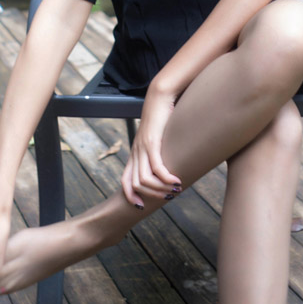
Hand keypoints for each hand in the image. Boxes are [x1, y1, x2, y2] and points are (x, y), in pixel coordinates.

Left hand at [121, 84, 181, 207]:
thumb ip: (160, 150)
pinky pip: (156, 167)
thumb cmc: (162, 116)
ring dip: (160, 189)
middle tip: (167, 197)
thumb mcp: (159, 137)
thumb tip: (169, 164)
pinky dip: (166, 178)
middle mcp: (136, 152)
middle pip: (135, 184)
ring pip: (144, 179)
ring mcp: (142, 147)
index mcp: (135, 153)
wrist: (160, 97)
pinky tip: (177, 180)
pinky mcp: (152, 141)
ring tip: (175, 189)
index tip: (142, 206)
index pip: (125, 180)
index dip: (131, 196)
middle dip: (151, 196)